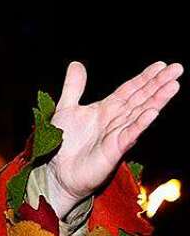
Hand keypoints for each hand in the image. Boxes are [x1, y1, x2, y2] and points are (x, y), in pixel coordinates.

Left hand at [45, 60, 180, 216]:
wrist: (57, 172)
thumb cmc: (63, 143)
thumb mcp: (66, 109)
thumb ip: (73, 87)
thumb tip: (76, 64)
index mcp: (107, 109)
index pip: (130, 90)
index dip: (145, 78)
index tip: (162, 65)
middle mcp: (116, 120)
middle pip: (141, 99)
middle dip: (159, 84)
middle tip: (178, 68)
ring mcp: (117, 135)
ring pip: (141, 114)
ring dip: (157, 100)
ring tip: (173, 86)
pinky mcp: (114, 150)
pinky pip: (129, 135)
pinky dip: (140, 124)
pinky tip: (153, 112)